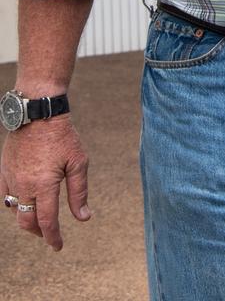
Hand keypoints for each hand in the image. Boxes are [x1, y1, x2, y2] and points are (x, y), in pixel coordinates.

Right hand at [1, 114, 90, 249]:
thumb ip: (79, 192)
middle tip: (49, 234)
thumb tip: (84, 218)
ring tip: (38, 219)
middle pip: (27, 222)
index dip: (53, 237)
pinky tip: (22, 204)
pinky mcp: (4, 170)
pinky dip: (13, 206)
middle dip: (39, 232)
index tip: (58, 246)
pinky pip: (5, 197)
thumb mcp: (78, 162)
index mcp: (44, 185)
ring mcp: (11, 179)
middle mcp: (24, 186)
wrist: (38, 112)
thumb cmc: (62, 136)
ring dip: (26, 219)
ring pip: (15, 211)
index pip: (47, 221)